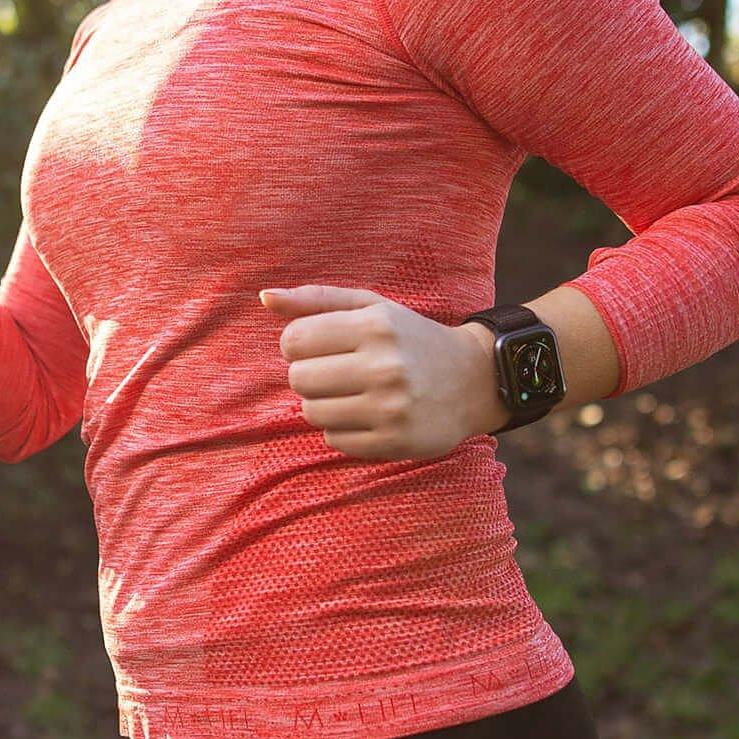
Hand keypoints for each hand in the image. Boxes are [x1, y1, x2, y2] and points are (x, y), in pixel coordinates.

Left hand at [259, 283, 505, 460]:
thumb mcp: (371, 306)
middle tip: (336, 371)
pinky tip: (367, 414)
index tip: (320, 346)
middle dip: (309, 375)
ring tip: (351, 393)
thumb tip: (264, 297)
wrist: (474, 380)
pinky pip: (335, 439)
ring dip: (322, 403)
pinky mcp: (395, 442)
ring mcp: (391, 408)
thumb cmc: (410, 338)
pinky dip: (342, 428)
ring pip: (312, 412)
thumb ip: (316, 299)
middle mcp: (384, 367)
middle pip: (298, 379)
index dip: (298, 344)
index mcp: (376, 327)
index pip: (294, 340)